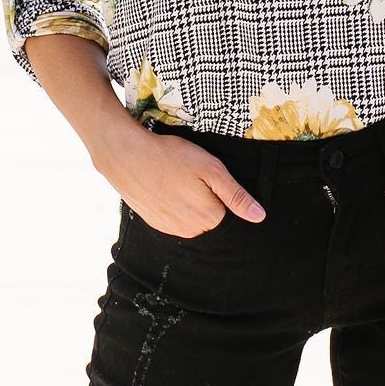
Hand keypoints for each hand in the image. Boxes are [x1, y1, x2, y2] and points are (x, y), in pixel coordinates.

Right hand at [97, 120, 265, 238]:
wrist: (126, 155)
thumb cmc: (171, 156)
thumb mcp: (211, 169)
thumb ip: (236, 195)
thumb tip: (259, 217)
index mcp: (209, 218)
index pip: (229, 213)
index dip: (222, 192)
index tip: (209, 178)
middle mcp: (191, 230)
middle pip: (211, 218)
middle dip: (207, 200)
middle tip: (191, 176)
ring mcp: (170, 228)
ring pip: (192, 219)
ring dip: (190, 203)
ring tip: (177, 179)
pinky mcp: (155, 223)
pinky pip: (174, 219)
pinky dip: (173, 205)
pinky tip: (165, 186)